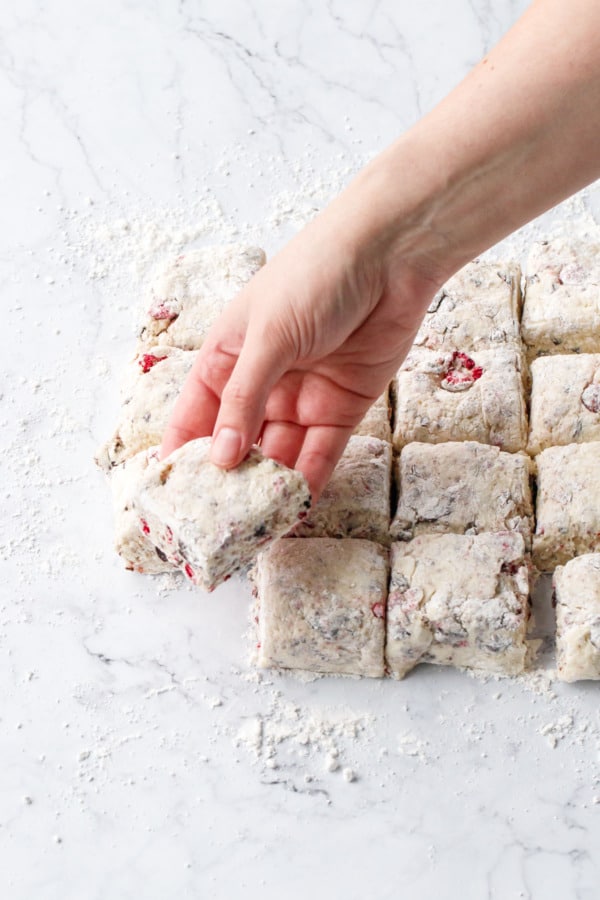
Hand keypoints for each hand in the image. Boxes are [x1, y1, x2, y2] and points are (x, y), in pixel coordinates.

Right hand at [160, 180, 439, 497]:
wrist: (390, 257)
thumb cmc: (314, 277)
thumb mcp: (267, 337)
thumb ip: (244, 399)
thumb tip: (219, 457)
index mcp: (228, 357)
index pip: (196, 414)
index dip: (184, 453)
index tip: (173, 496)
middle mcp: (262, 382)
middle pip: (238, 442)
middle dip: (230, 481)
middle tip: (219, 524)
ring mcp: (301, 396)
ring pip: (280, 453)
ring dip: (271, 486)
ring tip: (258, 526)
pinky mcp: (342, 407)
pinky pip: (321, 451)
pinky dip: (310, 478)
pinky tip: (298, 507)